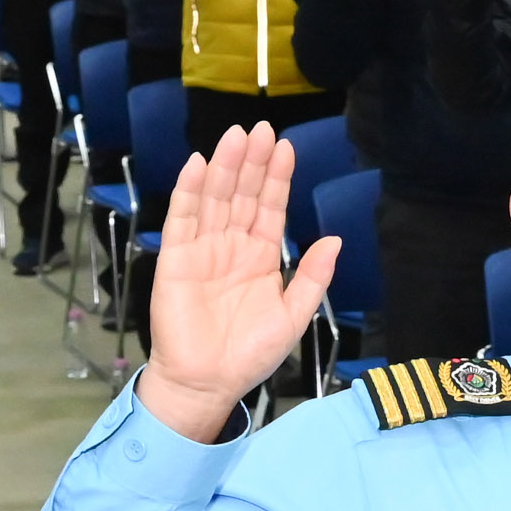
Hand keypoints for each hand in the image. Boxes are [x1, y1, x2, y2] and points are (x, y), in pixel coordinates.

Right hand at [136, 124, 338, 442]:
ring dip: (224, 167)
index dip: (277, 178)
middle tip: (262, 128)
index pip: (270, 207)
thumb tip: (334, 241)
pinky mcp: (176, 259)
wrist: (209, 382)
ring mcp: (203, 250)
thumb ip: (312, 277)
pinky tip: (198, 165)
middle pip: (242, 194)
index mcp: (261, 257)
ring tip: (236, 136)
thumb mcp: (293, 316)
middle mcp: (232, 246)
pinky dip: (189, 192)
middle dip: (252, 162)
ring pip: (215, 199)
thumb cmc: (249, 354)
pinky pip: (182, 219)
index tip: (286, 146)